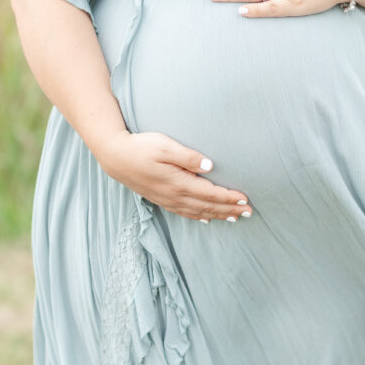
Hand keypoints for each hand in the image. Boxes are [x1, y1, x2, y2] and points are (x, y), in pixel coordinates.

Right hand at [95, 130, 252, 222]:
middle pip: (208, 206)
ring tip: (235, 218)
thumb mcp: (165, 146)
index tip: (246, 200)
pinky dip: (199, 217)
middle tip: (249, 212)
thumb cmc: (141, 146)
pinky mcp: (160, 199)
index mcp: (179, 182)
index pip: (211, 194)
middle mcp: (175, 195)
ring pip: (198, 212)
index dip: (230, 198)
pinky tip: (206, 219)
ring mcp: (167, 199)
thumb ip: (188, 156)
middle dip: (230, 209)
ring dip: (217, 215)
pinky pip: (184, 213)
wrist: (115, 157)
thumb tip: (210, 166)